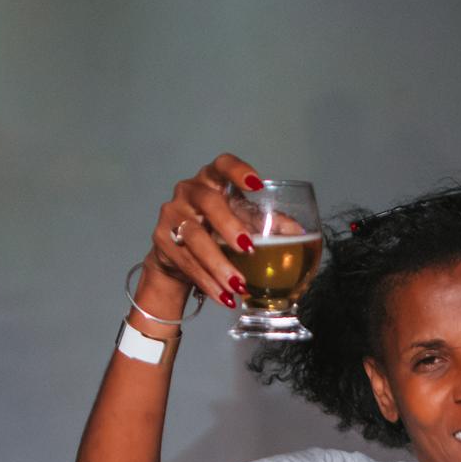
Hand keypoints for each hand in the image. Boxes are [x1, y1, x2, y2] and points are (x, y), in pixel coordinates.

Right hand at [143, 153, 264, 310]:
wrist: (179, 254)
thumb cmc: (216, 229)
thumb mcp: (241, 221)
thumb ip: (267, 224)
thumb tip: (297, 233)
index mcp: (212, 180)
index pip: (222, 165)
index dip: (237, 170)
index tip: (256, 184)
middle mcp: (189, 192)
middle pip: (208, 202)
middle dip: (228, 225)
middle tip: (248, 248)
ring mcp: (173, 215)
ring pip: (194, 238)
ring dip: (219, 264)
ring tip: (240, 286)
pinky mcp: (163, 242)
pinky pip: (187, 263)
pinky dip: (208, 282)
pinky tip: (225, 297)